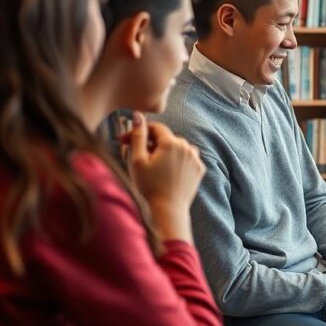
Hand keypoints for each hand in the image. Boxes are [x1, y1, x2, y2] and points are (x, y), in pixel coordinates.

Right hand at [127, 112, 205, 242]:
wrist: (168, 210)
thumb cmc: (149, 186)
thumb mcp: (137, 160)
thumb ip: (138, 135)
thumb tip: (138, 115)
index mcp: (172, 143)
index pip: (156, 127)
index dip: (140, 131)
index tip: (126, 139)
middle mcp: (187, 147)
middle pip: (166, 138)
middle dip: (151, 143)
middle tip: (135, 155)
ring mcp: (195, 158)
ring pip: (177, 148)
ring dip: (164, 152)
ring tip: (152, 165)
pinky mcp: (199, 169)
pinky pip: (186, 159)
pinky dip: (176, 162)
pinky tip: (165, 172)